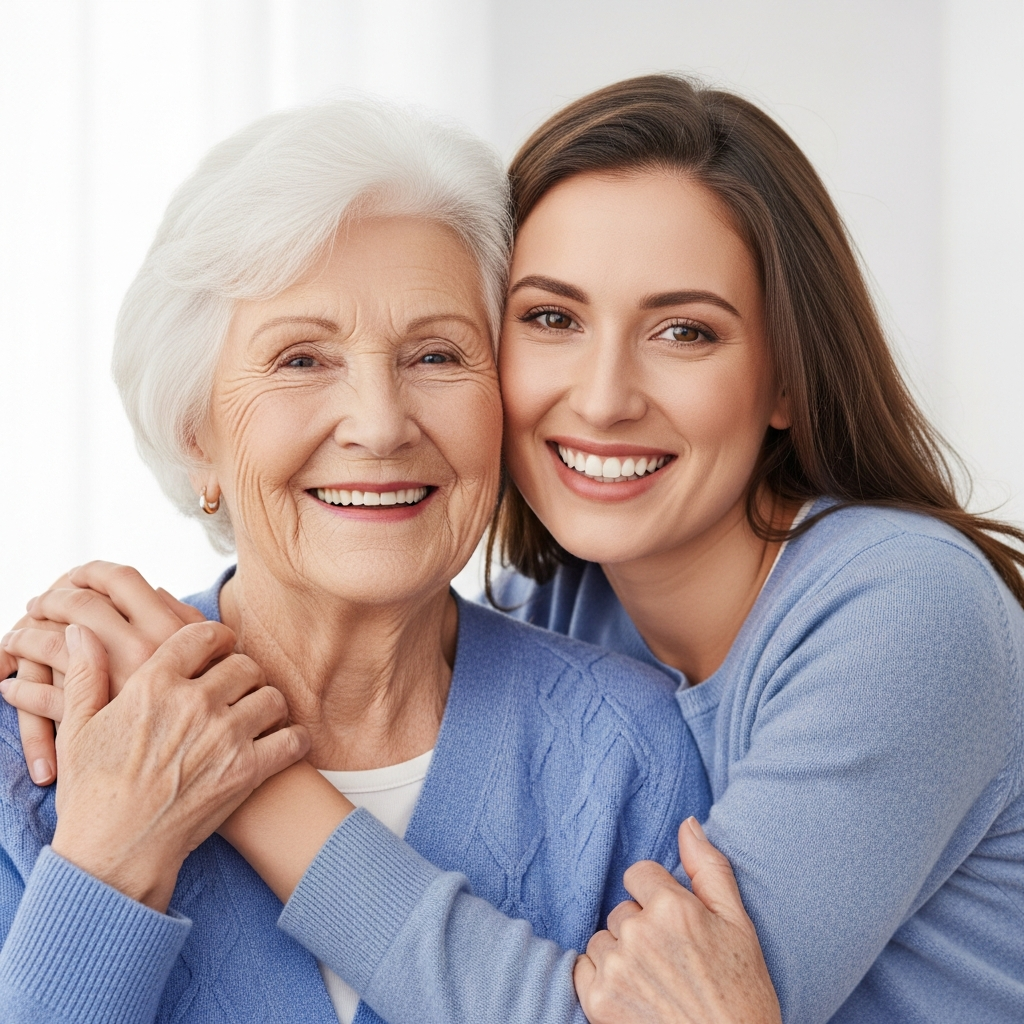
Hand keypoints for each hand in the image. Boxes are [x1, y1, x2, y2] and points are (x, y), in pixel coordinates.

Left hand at [0, 562, 204, 784]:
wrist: (184, 796)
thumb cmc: (211, 733)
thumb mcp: (213, 673)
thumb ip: (187, 631)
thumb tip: (161, 594)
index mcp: (165, 633)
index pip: (120, 577)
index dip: (94, 572)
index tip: (80, 577)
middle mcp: (135, 651)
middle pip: (78, 602)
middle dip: (52, 598)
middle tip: (38, 604)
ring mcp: (107, 687)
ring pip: (49, 646)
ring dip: (26, 638)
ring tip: (13, 640)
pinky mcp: (84, 726)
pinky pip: (40, 699)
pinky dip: (21, 692)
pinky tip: (10, 690)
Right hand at [50, 621, 308, 911]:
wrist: (114, 854)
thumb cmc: (91, 793)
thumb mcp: (76, 728)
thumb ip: (85, 674)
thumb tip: (81, 632)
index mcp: (153, 684)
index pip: (204, 635)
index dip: (216, 638)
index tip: (218, 650)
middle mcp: (194, 703)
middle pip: (244, 664)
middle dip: (242, 674)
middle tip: (236, 691)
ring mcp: (225, 736)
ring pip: (271, 696)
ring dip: (266, 705)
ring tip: (254, 717)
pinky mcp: (247, 771)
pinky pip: (292, 738)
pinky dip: (293, 739)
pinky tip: (281, 743)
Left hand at [574, 818, 780, 1023]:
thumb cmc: (743, 995)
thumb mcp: (739, 925)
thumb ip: (709, 868)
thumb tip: (687, 824)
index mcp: (673, 908)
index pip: (640, 874)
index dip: (658, 899)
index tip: (676, 927)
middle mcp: (639, 932)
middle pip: (622, 909)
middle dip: (642, 928)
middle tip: (672, 962)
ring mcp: (615, 968)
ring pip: (603, 939)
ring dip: (621, 954)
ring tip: (656, 983)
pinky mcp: (598, 1001)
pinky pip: (582, 968)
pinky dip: (600, 978)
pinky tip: (631, 995)